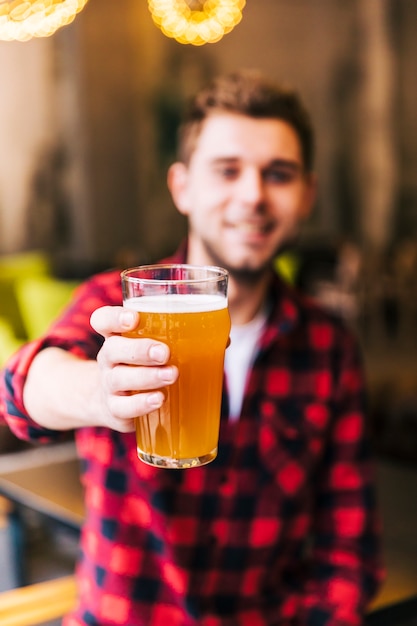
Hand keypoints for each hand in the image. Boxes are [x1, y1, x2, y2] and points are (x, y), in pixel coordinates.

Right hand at [90, 306, 177, 431]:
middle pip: (114, 349)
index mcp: (119, 335)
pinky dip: (141, 404)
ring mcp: (109, 384)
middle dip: (139, 350)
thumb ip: (187, 338)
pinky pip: (123, 408)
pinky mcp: (115, 409)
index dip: (114, 317)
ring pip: (119, 379)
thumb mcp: (157, 346)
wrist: (111, 400)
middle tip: (164, 352)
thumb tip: (225, 340)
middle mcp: (109, 358)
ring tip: (172, 375)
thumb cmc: (143, 365)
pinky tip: (159, 400)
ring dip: (147, 377)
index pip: (104, 320)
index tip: (133, 318)